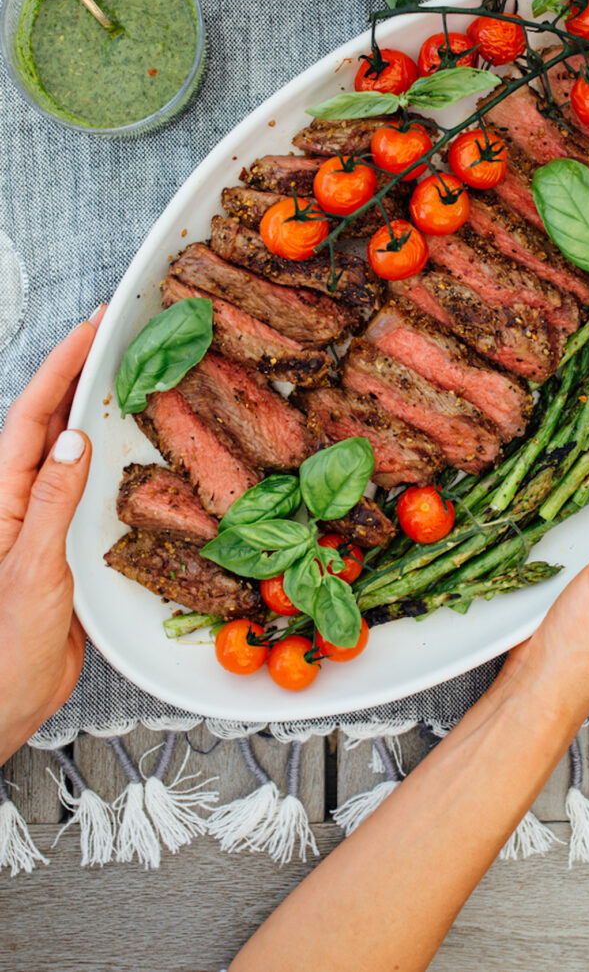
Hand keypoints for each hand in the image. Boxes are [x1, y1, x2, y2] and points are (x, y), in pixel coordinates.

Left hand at [0, 313, 102, 764]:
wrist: (5, 703)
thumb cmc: (5, 645)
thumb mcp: (32, 568)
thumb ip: (52, 501)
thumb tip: (74, 439)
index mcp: (3, 496)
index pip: (34, 415)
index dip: (61, 366)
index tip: (93, 328)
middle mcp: (21, 499)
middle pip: (50, 420)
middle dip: (78, 372)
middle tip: (117, 335)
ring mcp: (43, 519)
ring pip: (70, 450)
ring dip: (96, 410)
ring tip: (131, 375)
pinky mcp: (66, 543)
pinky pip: (88, 487)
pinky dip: (109, 459)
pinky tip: (132, 449)